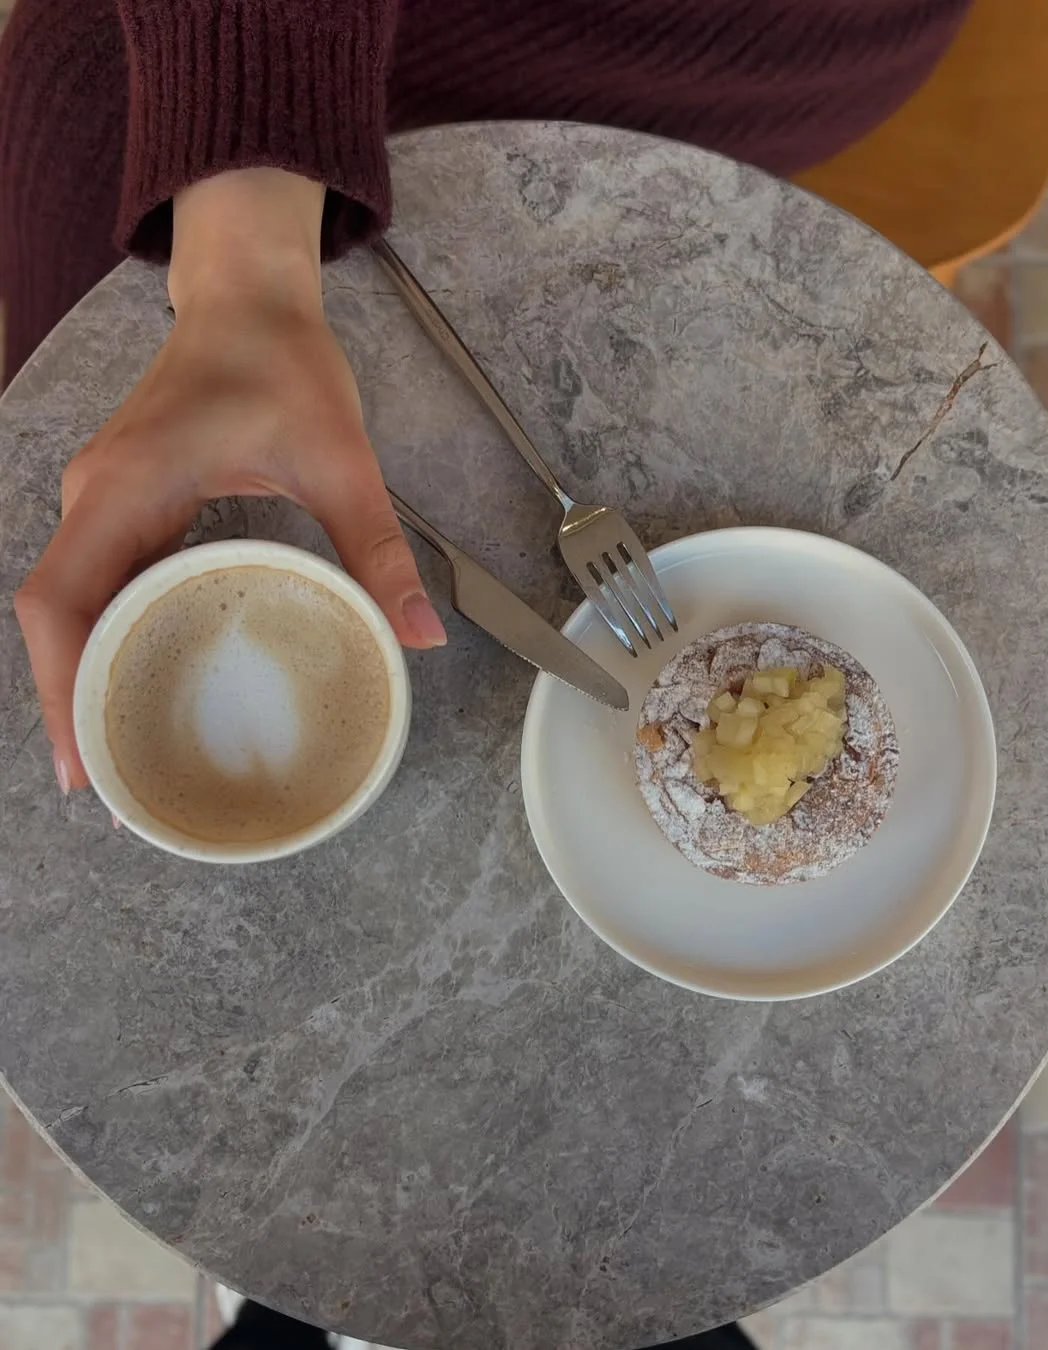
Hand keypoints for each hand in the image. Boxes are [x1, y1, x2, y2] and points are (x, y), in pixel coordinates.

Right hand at [15, 169, 444, 793]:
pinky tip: (141, 680)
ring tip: (121, 751)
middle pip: (55, 615)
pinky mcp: (122, 501)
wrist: (250, 297)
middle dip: (72, 701)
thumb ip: (378, 548)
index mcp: (128, 485)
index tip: (83, 759)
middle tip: (114, 785)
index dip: (59, 684)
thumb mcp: (340, 459)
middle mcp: (97, 496)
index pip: (61, 598)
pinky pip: (97, 581)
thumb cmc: (283, 361)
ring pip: (70, 602)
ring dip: (84, 673)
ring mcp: (103, 498)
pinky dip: (108, 636)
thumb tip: (421, 632)